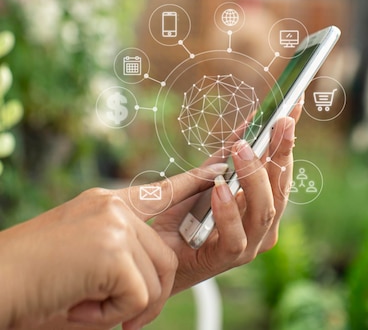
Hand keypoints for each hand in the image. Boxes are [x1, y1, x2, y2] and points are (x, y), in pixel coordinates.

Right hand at [0, 188, 177, 329]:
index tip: (218, 170)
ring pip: (156, 278)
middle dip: (150, 294)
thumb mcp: (81, 255)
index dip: (193, 182)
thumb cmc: (31, 280)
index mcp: (105, 204)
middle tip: (124, 319)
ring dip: (127, 307)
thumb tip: (149, 282)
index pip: (160, 190)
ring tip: (86, 307)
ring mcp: (113, 225)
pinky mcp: (112, 251)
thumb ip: (117, 252)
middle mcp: (113, 208)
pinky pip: (138, 296)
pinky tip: (81, 306)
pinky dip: (112, 315)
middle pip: (164, 254)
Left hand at [116, 102, 301, 295]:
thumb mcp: (209, 175)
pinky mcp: (226, 258)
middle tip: (278, 122)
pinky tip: (220, 189)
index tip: (293, 108)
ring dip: (254, 177)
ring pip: (264, 211)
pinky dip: (228, 211)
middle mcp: (263, 224)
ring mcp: (249, 243)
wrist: (156, 253)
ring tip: (242, 150)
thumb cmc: (185, 215)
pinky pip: (235, 236)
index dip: (288, 138)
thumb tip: (251, 120)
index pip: (282, 168)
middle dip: (281, 152)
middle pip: (280, 187)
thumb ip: (228, 153)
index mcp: (263, 204)